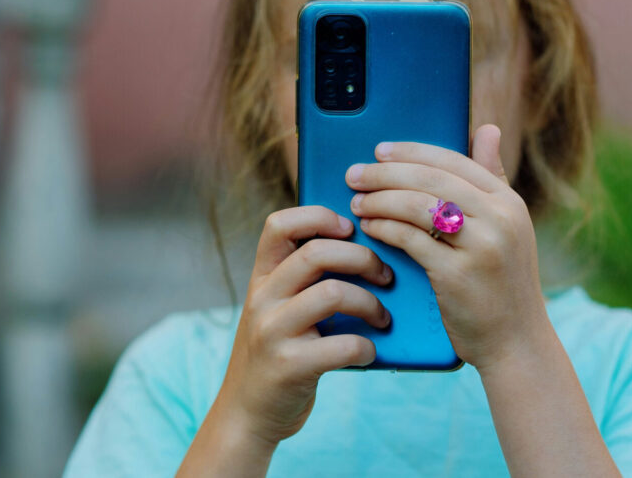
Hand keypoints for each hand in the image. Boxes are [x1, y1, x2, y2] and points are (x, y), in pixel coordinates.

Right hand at [211, 206, 392, 447]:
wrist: (246, 415)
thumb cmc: (278, 351)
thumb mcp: (277, 307)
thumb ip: (304, 279)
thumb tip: (367, 247)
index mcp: (261, 277)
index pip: (279, 224)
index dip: (319, 216)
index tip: (350, 228)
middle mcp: (262, 298)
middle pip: (317, 252)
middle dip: (363, 258)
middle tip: (385, 276)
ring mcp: (272, 332)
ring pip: (333, 293)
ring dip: (371, 303)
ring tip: (383, 317)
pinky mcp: (289, 367)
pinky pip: (343, 345)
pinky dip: (366, 347)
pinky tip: (370, 352)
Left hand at [346, 124, 549, 371]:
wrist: (517, 343)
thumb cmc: (503, 283)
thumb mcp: (509, 228)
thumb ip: (492, 179)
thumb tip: (487, 128)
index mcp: (510, 201)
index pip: (454, 160)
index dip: (412, 152)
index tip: (380, 151)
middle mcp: (500, 218)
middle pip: (431, 178)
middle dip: (386, 172)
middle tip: (355, 173)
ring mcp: (481, 246)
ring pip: (417, 205)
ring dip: (380, 199)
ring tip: (356, 200)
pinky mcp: (457, 275)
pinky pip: (411, 239)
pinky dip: (385, 228)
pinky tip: (369, 226)